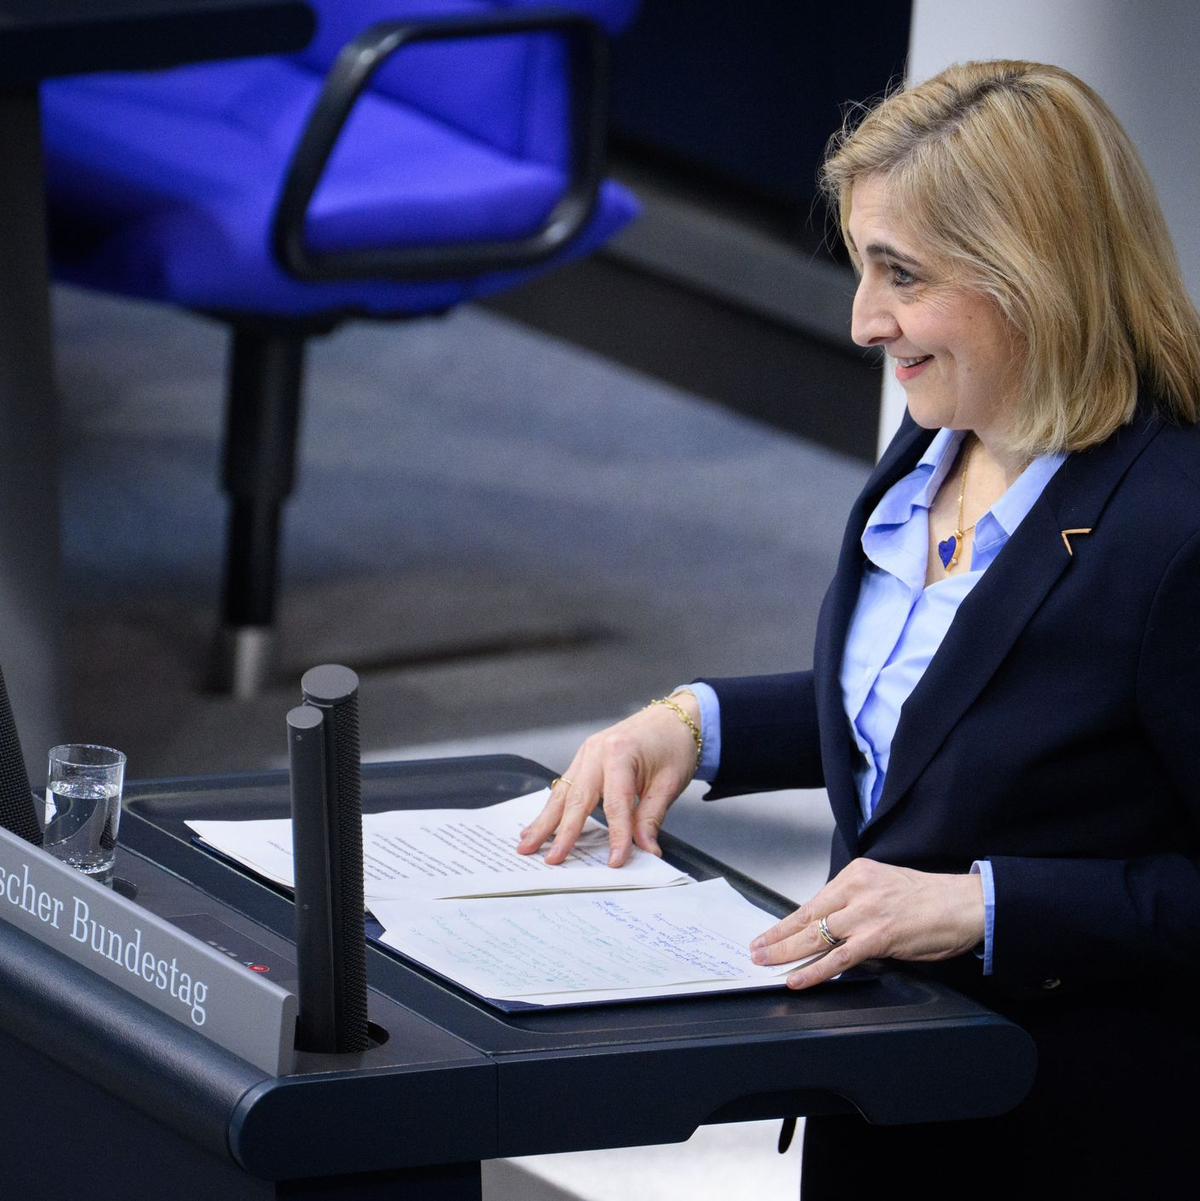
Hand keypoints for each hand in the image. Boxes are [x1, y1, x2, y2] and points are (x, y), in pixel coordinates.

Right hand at [515, 693, 700, 866]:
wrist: (674, 718)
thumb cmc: (674, 744)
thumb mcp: (670, 783)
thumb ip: (651, 818)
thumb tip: (645, 849)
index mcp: (620, 753)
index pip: (615, 804)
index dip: (616, 835)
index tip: (615, 861)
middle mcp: (596, 751)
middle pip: (576, 798)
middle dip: (562, 832)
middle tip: (551, 859)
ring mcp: (586, 753)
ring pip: (562, 792)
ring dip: (545, 821)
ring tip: (528, 844)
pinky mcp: (584, 758)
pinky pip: (565, 786)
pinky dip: (552, 808)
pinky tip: (539, 824)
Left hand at [749, 858, 984, 989]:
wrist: (964, 904)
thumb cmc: (930, 900)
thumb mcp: (884, 888)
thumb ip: (856, 904)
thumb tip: (830, 928)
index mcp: (856, 874)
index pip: (812, 902)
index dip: (786, 922)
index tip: (768, 933)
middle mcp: (856, 888)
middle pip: (806, 916)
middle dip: (776, 935)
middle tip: (756, 948)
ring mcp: (866, 912)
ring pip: (815, 935)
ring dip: (785, 951)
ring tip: (765, 962)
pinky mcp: (878, 935)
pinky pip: (839, 957)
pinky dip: (815, 970)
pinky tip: (798, 978)